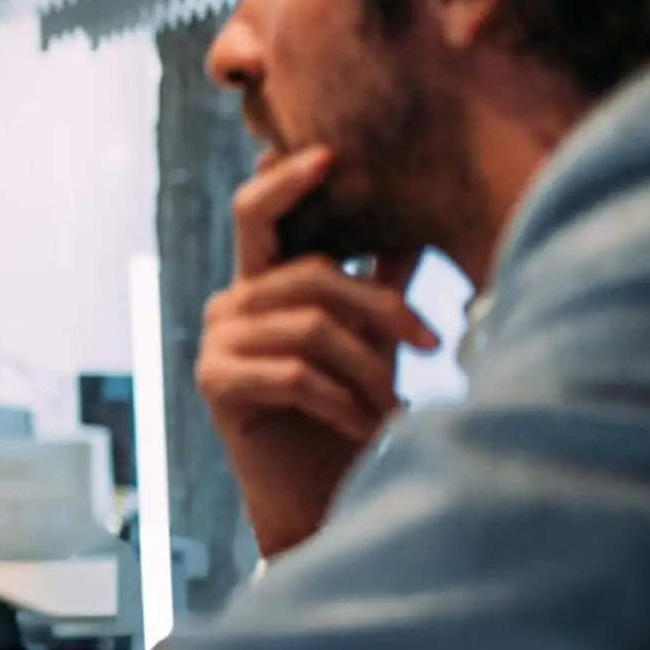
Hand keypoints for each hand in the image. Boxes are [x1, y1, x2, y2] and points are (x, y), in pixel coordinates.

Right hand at [197, 146, 439, 557]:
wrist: (315, 495)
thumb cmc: (347, 415)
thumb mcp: (371, 341)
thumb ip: (378, 284)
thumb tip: (414, 226)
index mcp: (262, 283)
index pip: (258, 213)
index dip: (286, 179)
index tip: (332, 153)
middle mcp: (230, 305)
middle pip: (309, 272)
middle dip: (381, 307)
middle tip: (432, 343)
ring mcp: (216, 343)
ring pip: (309, 326)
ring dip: (368, 370)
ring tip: (395, 404)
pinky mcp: (216, 384)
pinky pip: (293, 373)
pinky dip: (342, 401)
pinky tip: (366, 425)